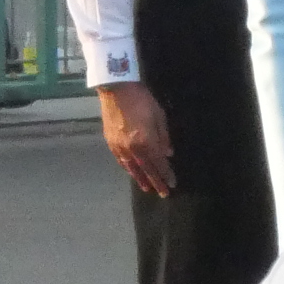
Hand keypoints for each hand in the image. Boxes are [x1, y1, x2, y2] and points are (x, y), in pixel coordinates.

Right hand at [98, 81, 174, 196]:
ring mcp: (120, 146)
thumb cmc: (142, 100)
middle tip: (163, 193)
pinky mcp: (110, 142)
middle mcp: (133, 148)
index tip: (173, 184)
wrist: (116, 89)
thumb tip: (167, 153)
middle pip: (146, 169)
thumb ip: (164, 137)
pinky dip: (127, 168)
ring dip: (141, 179)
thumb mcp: (159, 116)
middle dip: (156, 181)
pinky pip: (120, 160)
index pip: (159, 163)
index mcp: (146, 141)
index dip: (166, 174)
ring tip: (147, 188)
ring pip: (132, 168)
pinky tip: (131, 173)